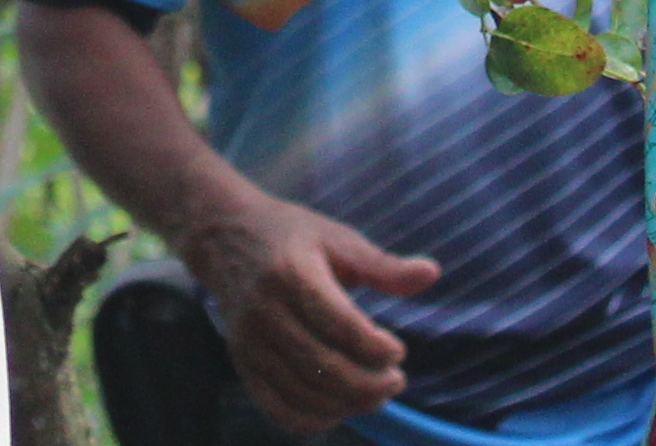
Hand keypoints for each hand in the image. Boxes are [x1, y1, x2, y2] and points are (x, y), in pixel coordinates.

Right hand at [182, 185, 438, 433]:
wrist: (223, 237)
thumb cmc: (291, 236)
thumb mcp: (338, 238)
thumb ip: (383, 265)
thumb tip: (432, 274)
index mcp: (291, 273)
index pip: (340, 325)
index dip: (376, 347)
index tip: (398, 350)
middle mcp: (265, 311)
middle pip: (324, 367)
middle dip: (370, 384)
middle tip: (396, 379)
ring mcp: (249, 342)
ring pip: (304, 394)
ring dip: (349, 403)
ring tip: (376, 392)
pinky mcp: (241, 362)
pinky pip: (277, 408)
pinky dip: (314, 419)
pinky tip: (340, 406)